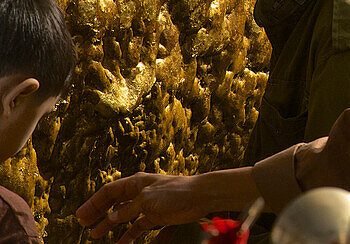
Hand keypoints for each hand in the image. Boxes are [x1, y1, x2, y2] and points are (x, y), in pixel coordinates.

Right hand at [77, 173, 208, 242]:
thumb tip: (111, 220)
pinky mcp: (156, 215)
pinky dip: (128, 235)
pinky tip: (121, 243)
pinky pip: (137, 226)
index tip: (80, 215)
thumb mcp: (147, 199)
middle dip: (98, 212)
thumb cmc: (175, 191)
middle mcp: (140, 192)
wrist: (200, 196)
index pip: (109, 191)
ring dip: (109, 225)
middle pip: (113, 203)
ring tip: (95, 235)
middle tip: (83, 224)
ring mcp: (147, 204)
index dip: (93, 203)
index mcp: (136, 182)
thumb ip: (128, 211)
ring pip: (123, 216)